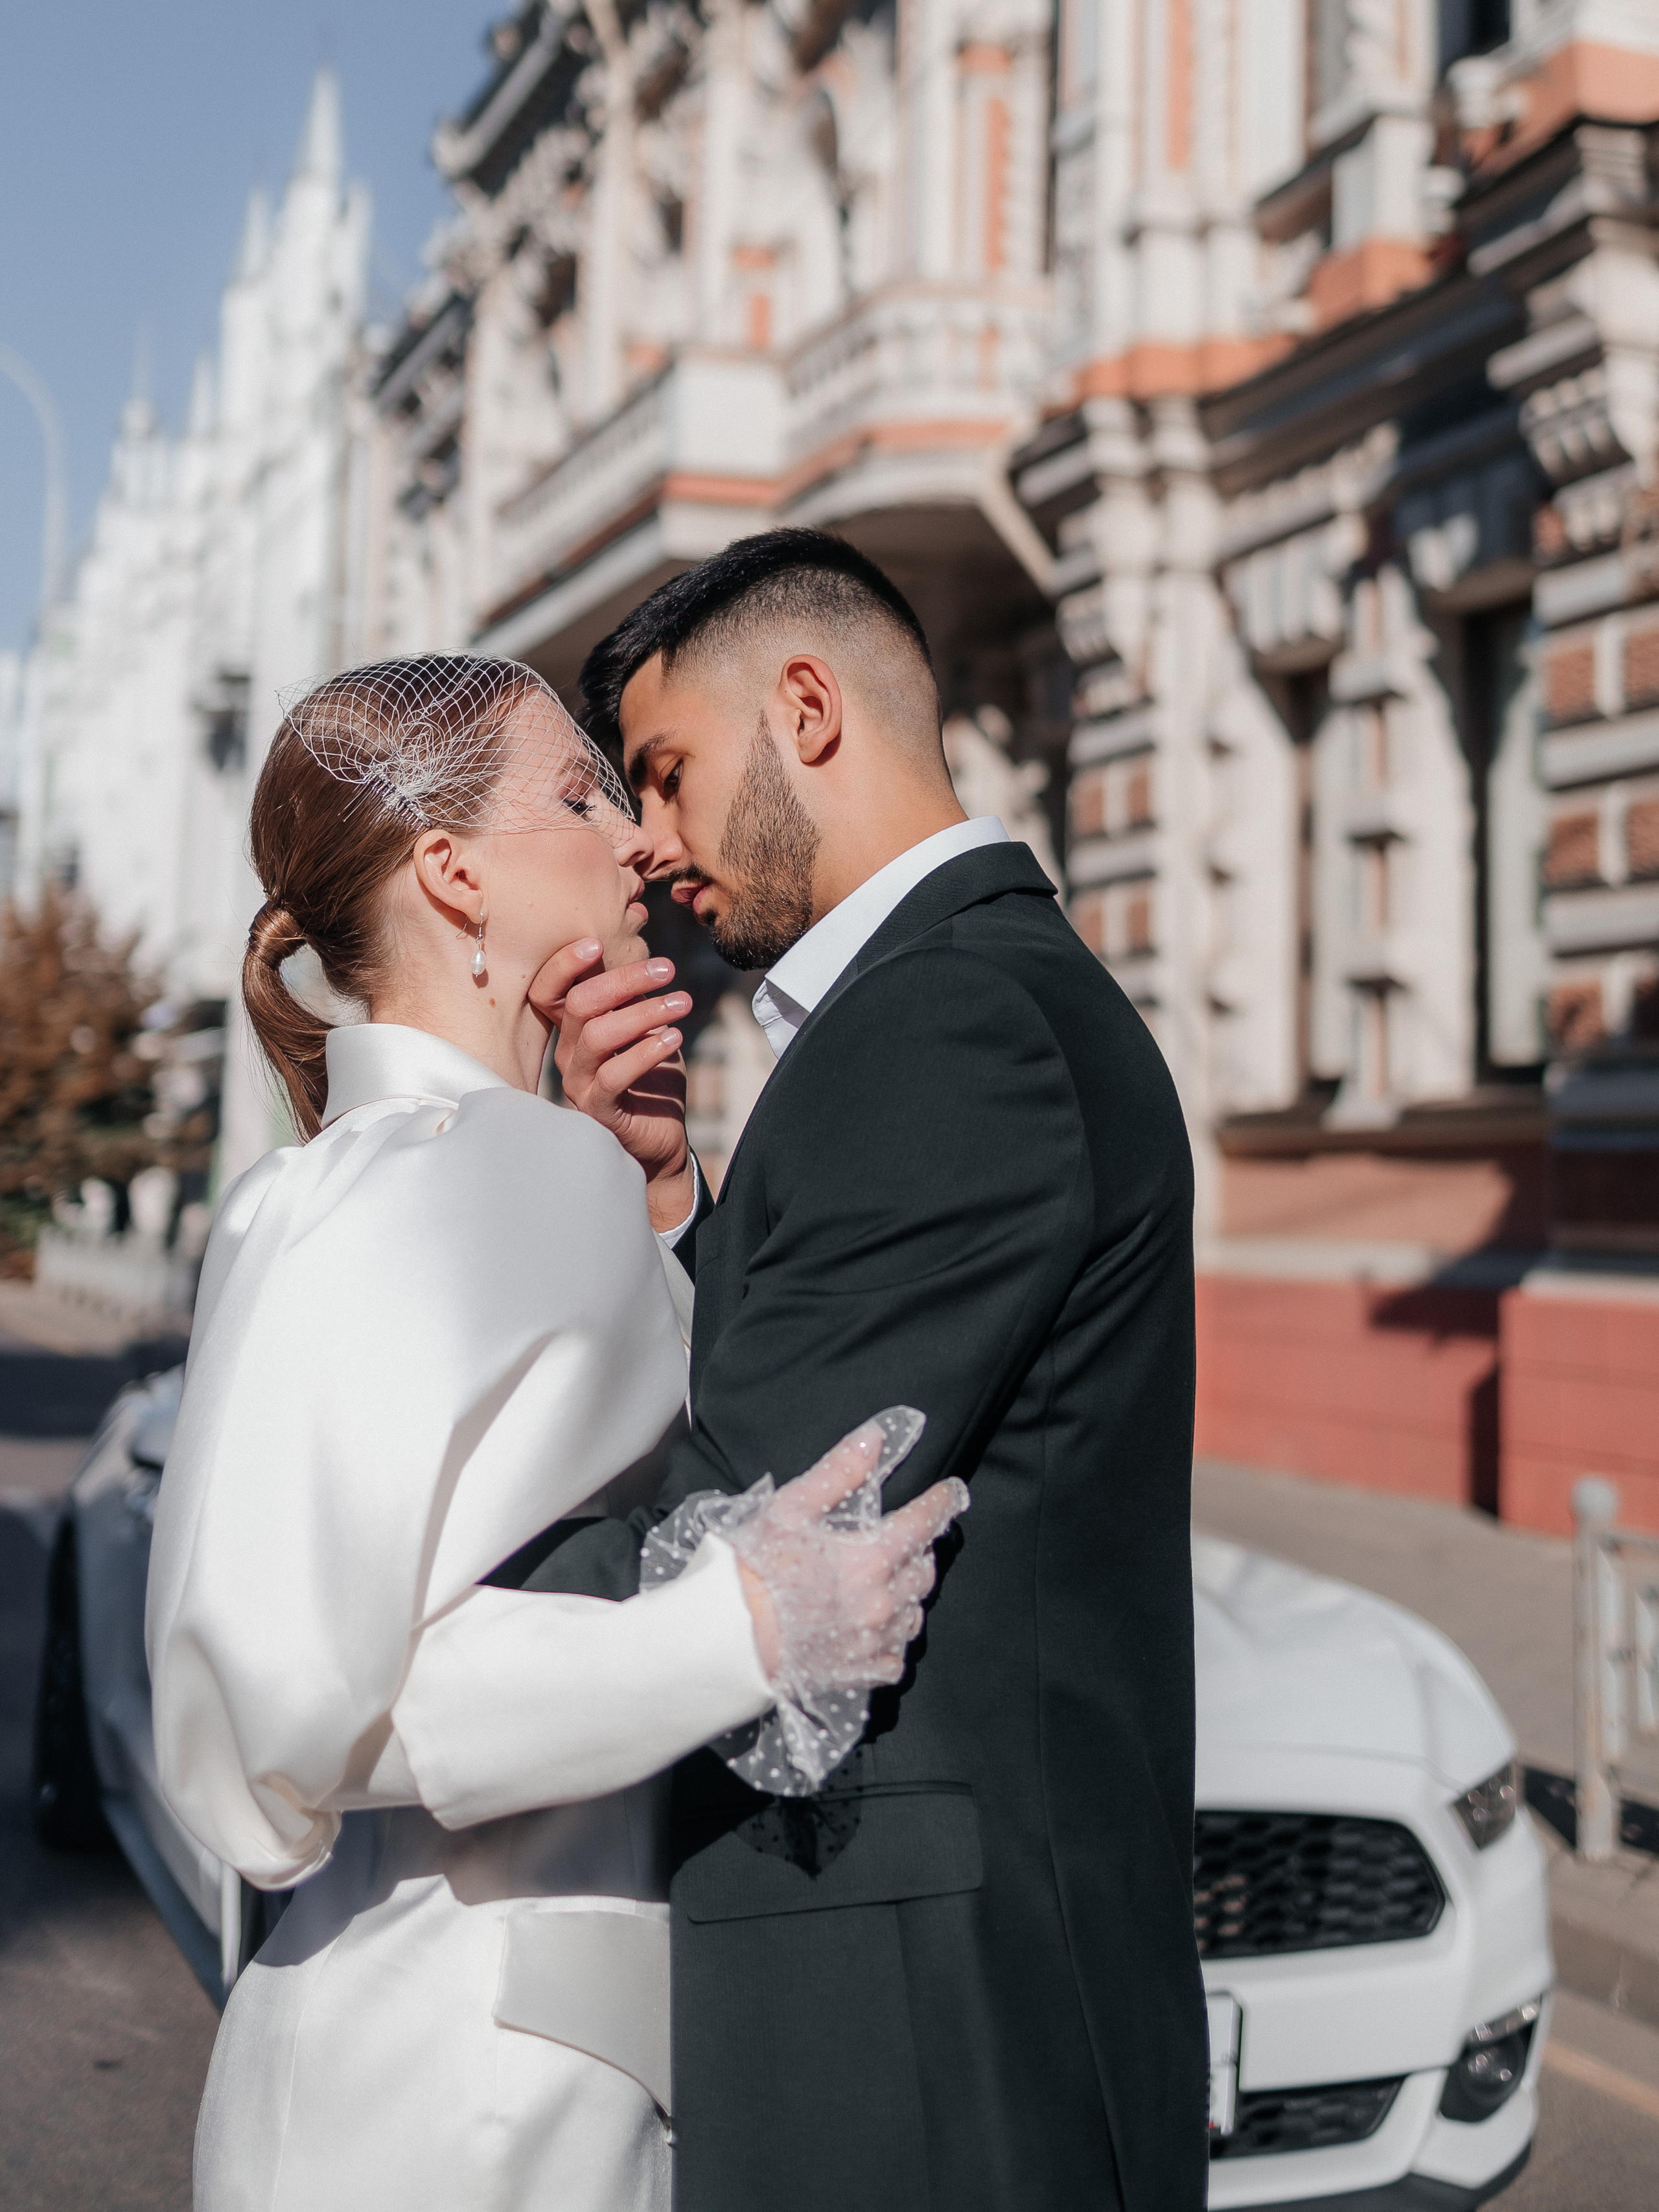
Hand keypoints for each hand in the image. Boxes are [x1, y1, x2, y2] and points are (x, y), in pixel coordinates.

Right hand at [530, 939, 695, 1231]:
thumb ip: (634, 1002)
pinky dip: (646, 1051)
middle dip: (624, 981)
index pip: (549, 992)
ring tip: (683, 1003)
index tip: (597, 942)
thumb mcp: (644, 1032)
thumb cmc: (652, 1080)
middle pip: (580, 1005)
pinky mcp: (599, 1111)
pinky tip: (674, 1037)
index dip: (564, 965)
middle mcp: (568, 1055)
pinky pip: (614, 1076)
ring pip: (598, 1036)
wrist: (662, 1139)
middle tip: (668, 969)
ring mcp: (579, 1085)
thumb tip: (645, 958)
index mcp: (573, 1031)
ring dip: (645, 1013)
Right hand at [730, 1418, 968, 1689]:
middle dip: (919, 1550)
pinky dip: (893, 1639)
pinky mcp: (862, 1671)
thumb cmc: (755, 1570)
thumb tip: (875, 1438)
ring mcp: (875, 1640)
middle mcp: (883, 1602)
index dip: (940, 1504)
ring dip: (908, 1594)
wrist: (729, 1639)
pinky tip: (876, 1628)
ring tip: (888, 1583)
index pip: (924, 1523)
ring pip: (915, 1613)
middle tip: (904, 1540)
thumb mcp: (790, 1508)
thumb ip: (839, 1472)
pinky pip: (897, 1655)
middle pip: (924, 1570)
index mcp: (871, 1558)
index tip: (950, 1494)